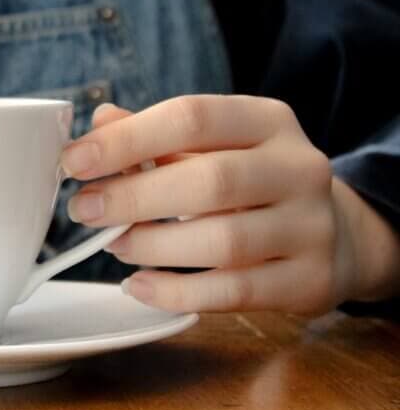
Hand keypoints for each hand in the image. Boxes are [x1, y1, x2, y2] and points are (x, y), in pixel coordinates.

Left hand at [60, 95, 399, 313]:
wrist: (336, 235)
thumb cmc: (251, 182)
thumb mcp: (211, 146)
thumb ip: (154, 135)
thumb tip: (98, 125)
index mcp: (268, 120)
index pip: (192, 117)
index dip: (126, 139)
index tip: (74, 162)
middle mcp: (299, 167)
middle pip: (210, 180)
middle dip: (133, 197)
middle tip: (84, 211)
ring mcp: (312, 226)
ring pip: (223, 241)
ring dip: (154, 246)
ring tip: (115, 245)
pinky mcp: (311, 281)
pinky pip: (235, 292)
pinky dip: (177, 292)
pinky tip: (139, 286)